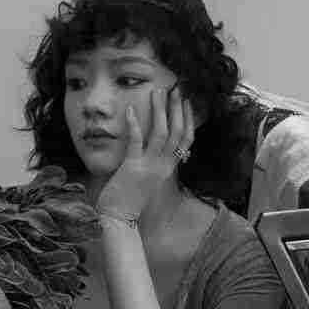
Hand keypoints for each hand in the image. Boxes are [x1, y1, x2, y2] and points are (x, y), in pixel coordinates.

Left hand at [95, 85, 194, 221]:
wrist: (119, 218)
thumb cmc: (131, 199)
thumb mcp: (150, 180)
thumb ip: (159, 166)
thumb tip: (165, 152)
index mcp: (168, 168)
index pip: (187, 140)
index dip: (189, 119)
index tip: (187, 102)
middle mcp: (163, 166)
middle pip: (178, 132)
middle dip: (178, 109)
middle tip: (176, 89)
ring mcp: (149, 166)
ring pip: (161, 133)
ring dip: (160, 110)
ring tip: (158, 91)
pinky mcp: (133, 167)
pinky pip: (136, 141)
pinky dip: (135, 124)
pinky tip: (131, 109)